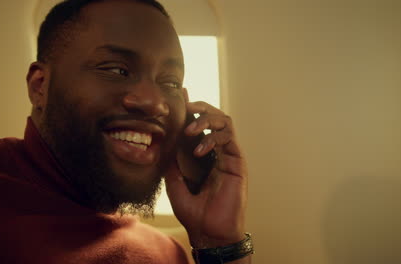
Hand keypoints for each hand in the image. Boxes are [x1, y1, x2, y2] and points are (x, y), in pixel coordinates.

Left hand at [165, 101, 247, 247]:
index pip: (200, 126)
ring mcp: (229, 156)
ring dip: (206, 120)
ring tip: (189, 129)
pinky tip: (197, 151)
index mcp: (205, 155)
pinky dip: (212, 139)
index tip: (180, 97)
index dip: (191, 110)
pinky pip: (228, 139)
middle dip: (201, 108)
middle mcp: (219, 152)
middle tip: (186, 107)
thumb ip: (171, 163)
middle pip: (215, 118)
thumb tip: (163, 144)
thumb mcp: (175, 183)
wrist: (209, 232)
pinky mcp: (237, 162)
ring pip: (225, 122)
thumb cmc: (195, 212)